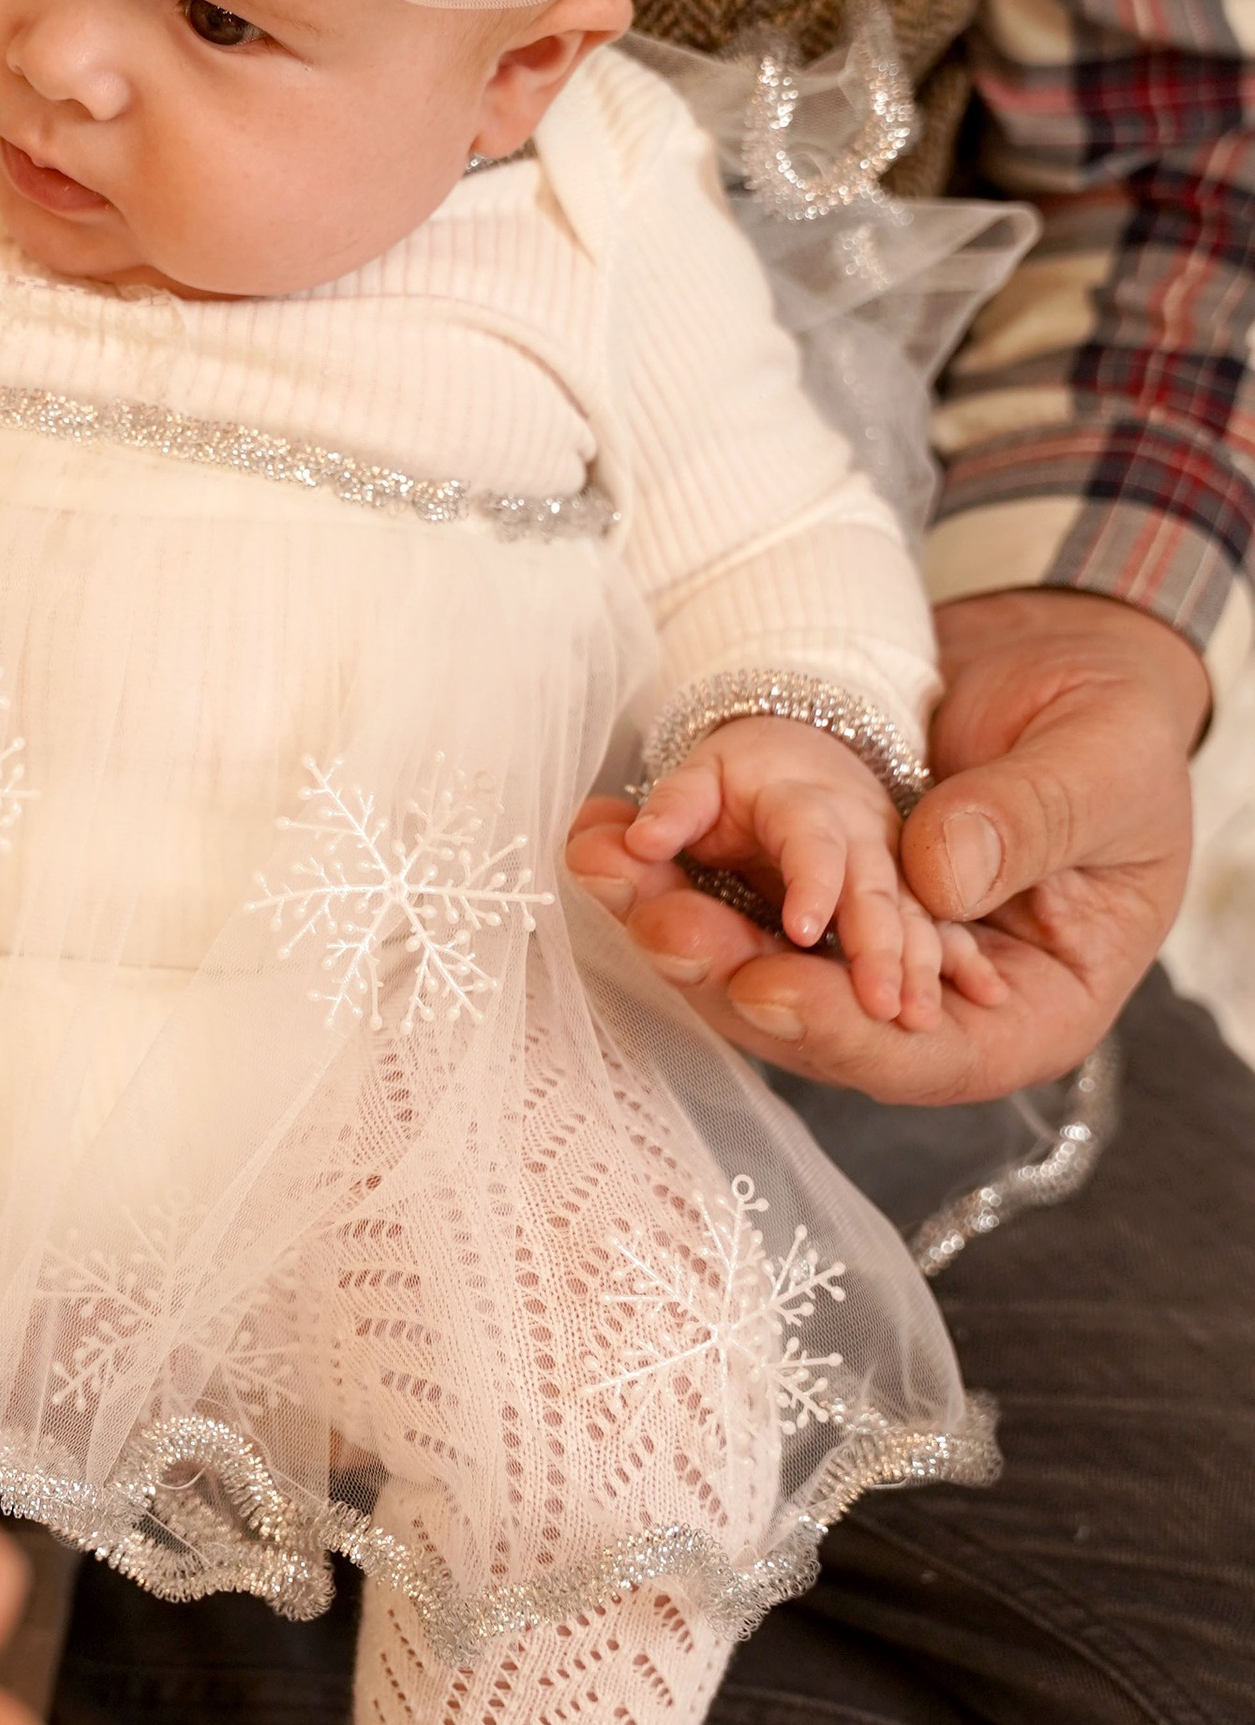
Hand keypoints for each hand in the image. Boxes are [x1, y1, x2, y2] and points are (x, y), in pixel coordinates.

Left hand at [566, 592, 1207, 1104]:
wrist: (1070, 667)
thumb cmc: (1119, 733)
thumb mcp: (1101, 768)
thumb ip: (1026, 822)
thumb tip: (934, 872)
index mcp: (1028, 1011)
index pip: (922, 1056)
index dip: (840, 1031)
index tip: (767, 986)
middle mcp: (930, 1005)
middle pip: (815, 1022)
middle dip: (725, 973)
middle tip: (656, 921)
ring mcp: (861, 952)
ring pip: (756, 965)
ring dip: (675, 920)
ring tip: (605, 868)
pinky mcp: (810, 896)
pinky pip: (737, 897)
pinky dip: (675, 870)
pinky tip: (610, 839)